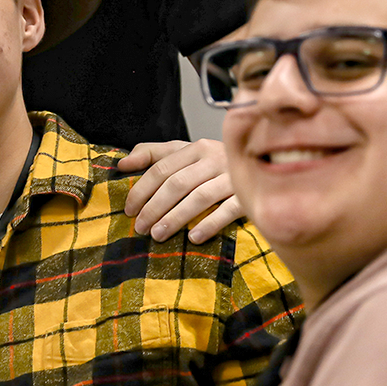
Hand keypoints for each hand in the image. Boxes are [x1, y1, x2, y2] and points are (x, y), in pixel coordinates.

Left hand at [117, 139, 243, 242]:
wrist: (264, 166)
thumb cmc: (213, 164)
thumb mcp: (184, 153)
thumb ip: (152, 154)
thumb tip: (122, 164)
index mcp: (196, 148)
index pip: (161, 169)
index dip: (141, 190)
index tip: (129, 210)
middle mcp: (215, 158)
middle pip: (177, 184)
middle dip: (154, 207)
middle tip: (140, 228)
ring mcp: (233, 177)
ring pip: (199, 197)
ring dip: (176, 218)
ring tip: (158, 235)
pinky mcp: (248, 195)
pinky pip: (227, 210)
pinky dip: (209, 224)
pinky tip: (193, 238)